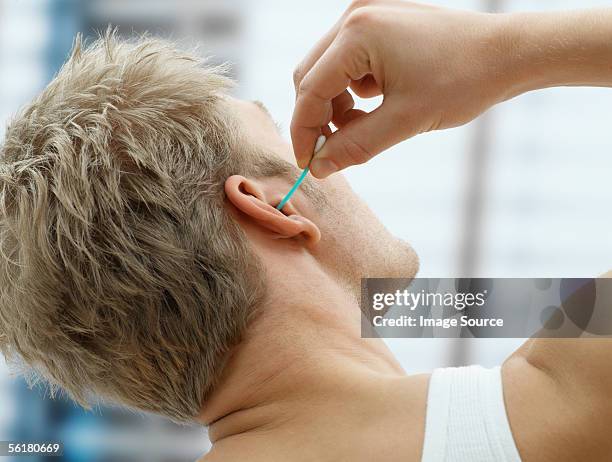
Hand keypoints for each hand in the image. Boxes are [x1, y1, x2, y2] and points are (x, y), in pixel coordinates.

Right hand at [290, 0, 509, 177]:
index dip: (305, 131)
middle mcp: (355, 15)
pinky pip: (347, 61)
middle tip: (330, 151)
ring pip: (326, 69)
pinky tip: (372, 107)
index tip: (308, 164)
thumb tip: (319, 167)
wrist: (507, 53)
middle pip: (310, 75)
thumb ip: (355, 146)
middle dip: (316, 117)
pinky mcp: (379, 22)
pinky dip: (350, 90)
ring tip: (360, 129)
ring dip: (333, 105)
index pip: (310, 89)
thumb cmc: (464, 81)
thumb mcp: (405, 121)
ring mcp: (367, 14)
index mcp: (358, 33)